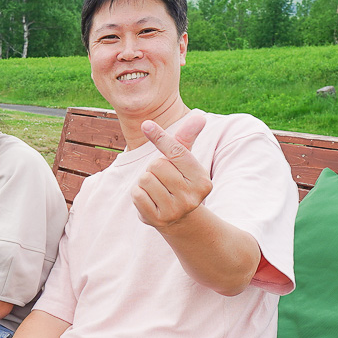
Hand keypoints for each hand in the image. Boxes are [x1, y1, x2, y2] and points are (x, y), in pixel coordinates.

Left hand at [131, 112, 210, 229]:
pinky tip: (149, 199)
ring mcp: (175, 210)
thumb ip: (187, 140)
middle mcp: (191, 196)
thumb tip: (199, 117)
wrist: (179, 219)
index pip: (177, 152)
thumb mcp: (186, 162)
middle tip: (162, 178)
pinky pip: (137, 194)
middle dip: (154, 168)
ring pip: (145, 179)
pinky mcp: (158, 219)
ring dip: (145, 181)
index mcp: (201, 179)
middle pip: (156, 165)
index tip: (146, 125)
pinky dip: (138, 193)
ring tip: (156, 189)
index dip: (160, 137)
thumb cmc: (180, 181)